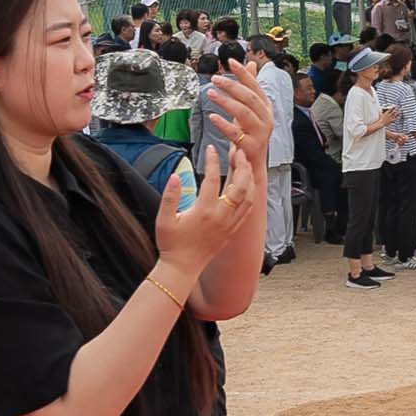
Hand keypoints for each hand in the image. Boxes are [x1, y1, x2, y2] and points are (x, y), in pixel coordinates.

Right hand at [161, 143, 275, 276]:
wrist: (182, 266)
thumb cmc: (171, 243)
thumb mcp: (164, 219)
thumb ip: (170, 196)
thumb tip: (175, 176)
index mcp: (204, 210)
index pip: (212, 179)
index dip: (212, 161)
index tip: (210, 148)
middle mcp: (221, 215)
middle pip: (240, 185)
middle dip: (241, 166)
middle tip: (238, 152)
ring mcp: (230, 223)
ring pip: (249, 197)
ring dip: (250, 179)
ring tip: (246, 165)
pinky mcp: (233, 229)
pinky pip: (249, 209)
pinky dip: (251, 195)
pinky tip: (248, 187)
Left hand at [201, 59, 283, 158]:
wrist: (253, 165)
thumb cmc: (250, 136)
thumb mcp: (251, 110)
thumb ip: (250, 88)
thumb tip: (251, 64)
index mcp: (265, 108)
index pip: (255, 86)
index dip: (244, 73)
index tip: (231, 62)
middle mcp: (266, 118)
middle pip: (250, 98)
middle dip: (233, 86)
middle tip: (216, 78)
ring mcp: (260, 133)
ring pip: (244, 113)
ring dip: (227, 102)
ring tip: (211, 93)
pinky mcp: (250, 147)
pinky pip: (236, 134)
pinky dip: (224, 124)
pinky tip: (212, 117)